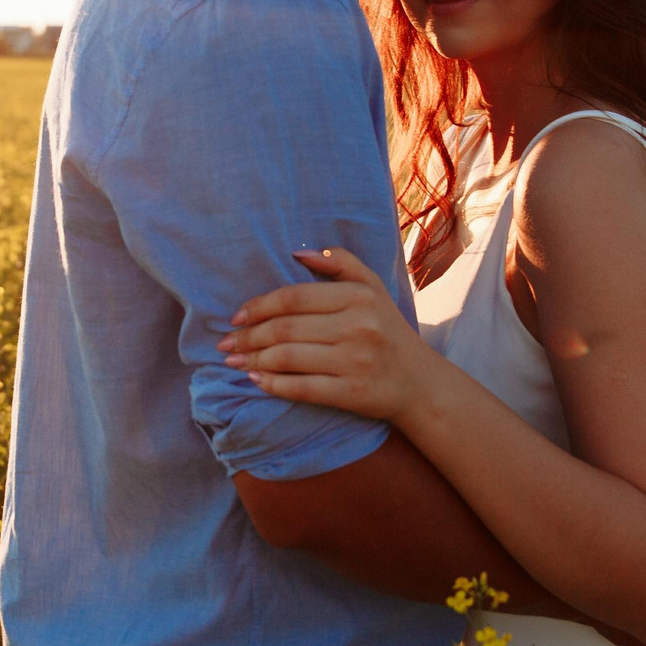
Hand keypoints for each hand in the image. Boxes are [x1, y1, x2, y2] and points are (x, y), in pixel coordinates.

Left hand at [220, 247, 435, 422]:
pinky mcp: (351, 393)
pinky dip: (273, 385)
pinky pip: (301, 388)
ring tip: (234, 361)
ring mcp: (355, 361)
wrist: (419, 382)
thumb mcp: (373, 287)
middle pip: (286, 329)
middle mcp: (358, 326)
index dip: (259, 306)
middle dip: (248, 336)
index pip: (294, 297)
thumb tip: (297, 252)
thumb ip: (339, 263)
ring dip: (253, 360)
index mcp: (359, 297)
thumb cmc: (388, 329)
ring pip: (288, 358)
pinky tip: (256, 380)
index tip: (236, 316)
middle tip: (226, 343)